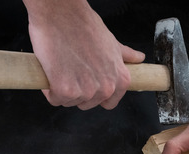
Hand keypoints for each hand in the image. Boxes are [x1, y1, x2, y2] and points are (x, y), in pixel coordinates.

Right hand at [24, 0, 144, 109]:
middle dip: (76, 91)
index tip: (86, 83)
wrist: (61, 14)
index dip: (95, 94)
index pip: (109, 103)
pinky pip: (54, 99)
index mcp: (120, 79)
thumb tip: (139, 58)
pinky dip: (49, 89)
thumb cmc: (83, 25)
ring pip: (69, 102)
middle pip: (86, 104)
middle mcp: (106, 88)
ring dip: (61, 89)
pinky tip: (51, 71)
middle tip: (71, 69)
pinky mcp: (65, 90)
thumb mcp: (112, 42)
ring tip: (62, 66)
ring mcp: (86, 91)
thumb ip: (124, 55)